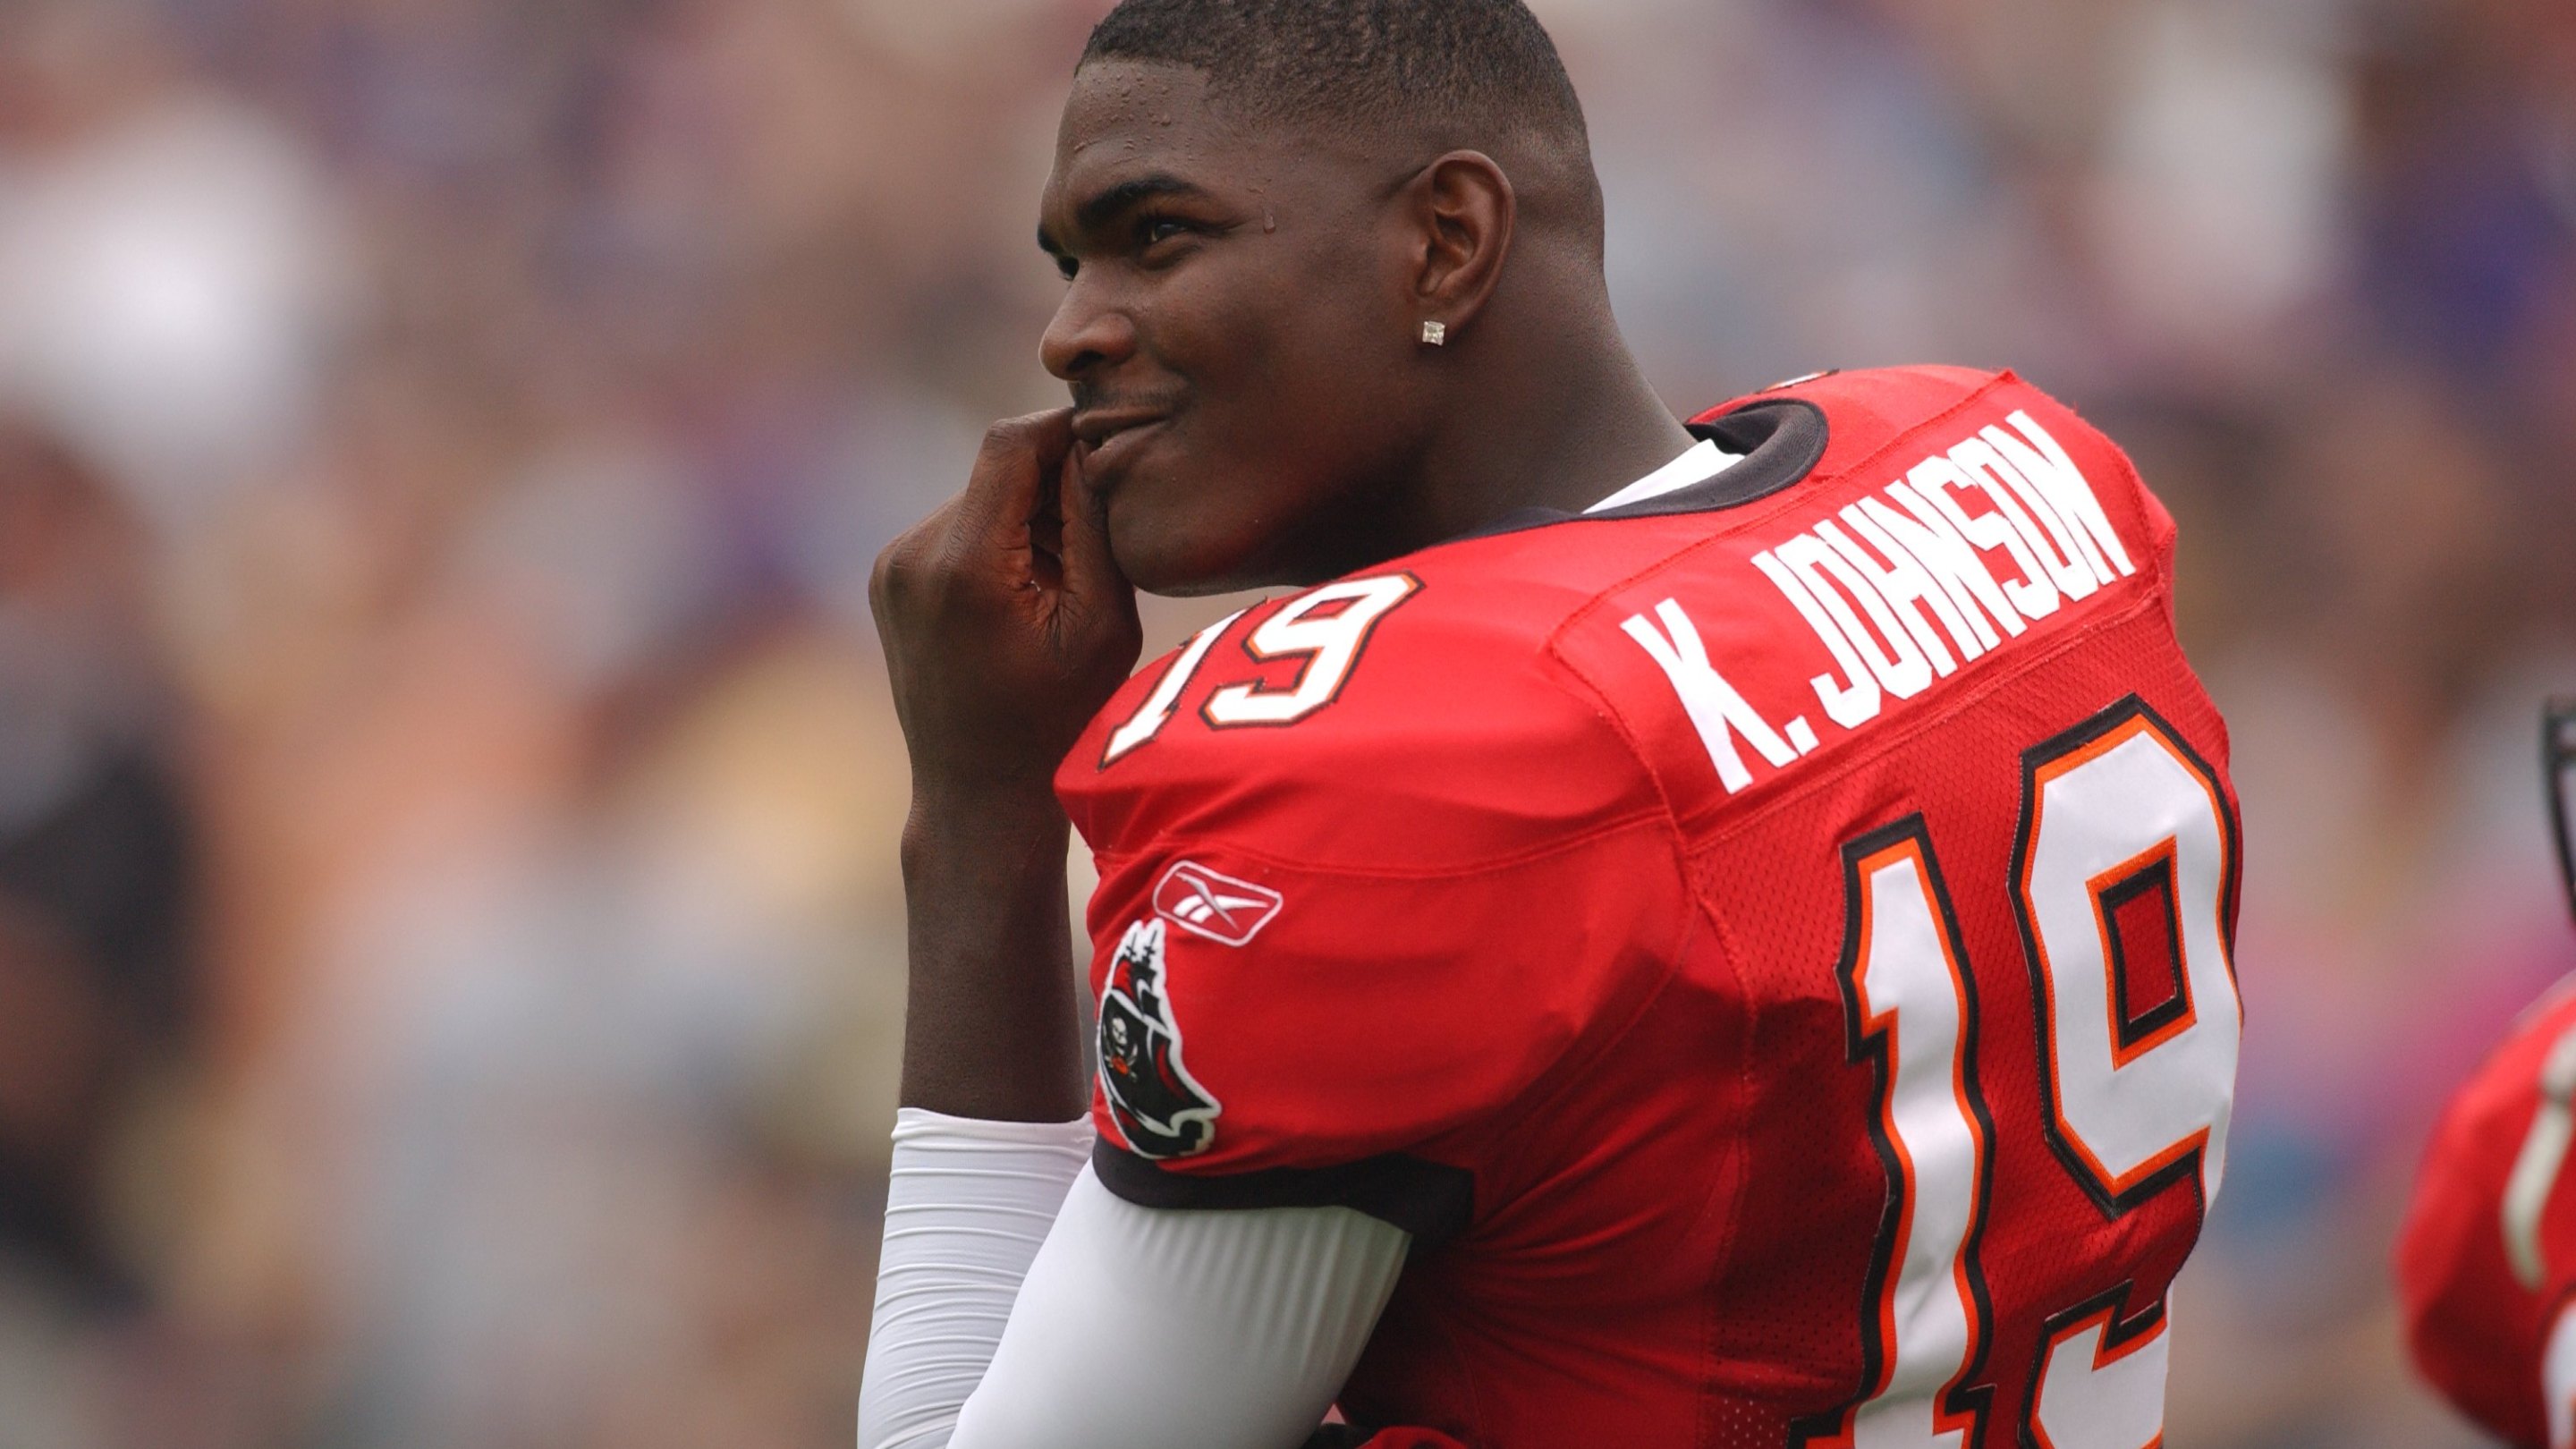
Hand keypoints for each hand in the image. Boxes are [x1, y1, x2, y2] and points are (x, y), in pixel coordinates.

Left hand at [871, 409, 1142, 803]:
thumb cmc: (1059, 719)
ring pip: (979, 498)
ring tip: (1061, 584)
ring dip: (1026, 519)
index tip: (1111, 439)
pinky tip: (1024, 598)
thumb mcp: (1103, 622)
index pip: (1011, 442)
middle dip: (1052, 490)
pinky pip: (956, 528)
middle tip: (1097, 543)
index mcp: (965, 565)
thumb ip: (1095, 523)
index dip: (1065, 428)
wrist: (978, 794)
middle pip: (998, 472)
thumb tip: (1091, 442)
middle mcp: (912, 554)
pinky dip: (996, 543)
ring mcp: (891, 566)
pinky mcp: (888, 576)